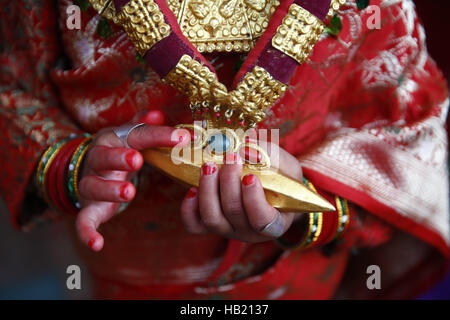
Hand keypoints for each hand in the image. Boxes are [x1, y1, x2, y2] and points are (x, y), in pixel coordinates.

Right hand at [76, 111, 188, 250]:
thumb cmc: (118, 152)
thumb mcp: (129, 136)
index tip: (182, 137)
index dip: (158, 135)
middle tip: (136, 160)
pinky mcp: (88, 208)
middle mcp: (99, 160)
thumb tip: (157, 112)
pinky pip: (83, 221)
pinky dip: (87, 232)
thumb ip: (143, 126)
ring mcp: (91, 184)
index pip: (136, 135)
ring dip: (109, 189)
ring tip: (128, 192)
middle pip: (104, 156)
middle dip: (119, 158)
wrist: (88, 170)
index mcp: (114, 140)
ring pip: (94, 186)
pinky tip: (98, 244)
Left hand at [180, 143, 302, 242]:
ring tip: (209, 166)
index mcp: (274, 222)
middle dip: (229, 183)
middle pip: (233, 213)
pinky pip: (194, 224)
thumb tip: (245, 148)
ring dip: (208, 190)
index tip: (249, 176)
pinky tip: (192, 189)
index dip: (253, 200)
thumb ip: (268, 156)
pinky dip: (189, 208)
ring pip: (212, 218)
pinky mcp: (208, 225)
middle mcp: (250, 231)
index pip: (263, 220)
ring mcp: (227, 229)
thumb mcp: (282, 164)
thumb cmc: (281, 175)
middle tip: (230, 158)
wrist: (270, 184)